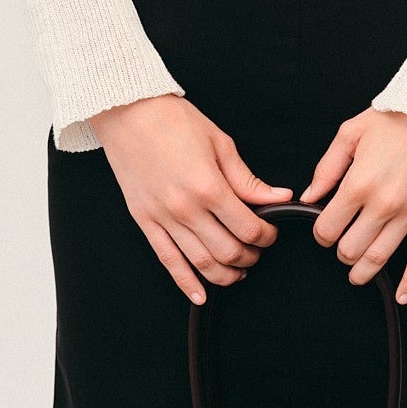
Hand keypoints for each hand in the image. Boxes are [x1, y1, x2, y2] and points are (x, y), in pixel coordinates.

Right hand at [91, 93, 292, 304]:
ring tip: (238, 270)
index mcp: (209, 186)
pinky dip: (186, 283)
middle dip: (250, 256)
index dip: (266, 236)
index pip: (248, 227)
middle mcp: (186, 208)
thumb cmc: (172, 121)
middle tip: (257, 250)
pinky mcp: (145, 222)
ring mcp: (163, 218)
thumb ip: (247, 179)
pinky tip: (200, 294)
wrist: (127, 112)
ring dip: (226, 274)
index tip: (270, 232)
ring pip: (201, 263)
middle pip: (228, 251)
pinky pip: (168, 261)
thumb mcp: (220, 143)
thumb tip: (279, 197)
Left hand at [298, 108, 406, 303]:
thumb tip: (308, 197)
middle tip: (342, 246)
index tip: (324, 230)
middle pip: (351, 249)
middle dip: (341, 252)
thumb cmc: (396, 119)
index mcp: (358, 183)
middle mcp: (383, 204)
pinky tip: (401, 295)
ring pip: (379, 258)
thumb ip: (326, 169)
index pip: (328, 228)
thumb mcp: (350, 133)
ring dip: (363, 271)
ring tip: (357, 274)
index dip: (321, 234)